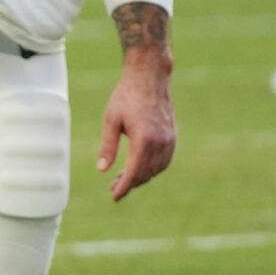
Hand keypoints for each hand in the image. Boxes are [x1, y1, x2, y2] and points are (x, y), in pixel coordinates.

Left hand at [97, 55, 175, 201]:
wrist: (149, 78)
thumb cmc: (126, 97)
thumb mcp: (111, 120)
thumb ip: (108, 146)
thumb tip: (102, 170)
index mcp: (144, 140)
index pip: (134, 172)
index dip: (124, 187)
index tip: (114, 196)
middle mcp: (161, 143)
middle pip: (146, 173)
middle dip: (130, 183)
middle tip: (114, 187)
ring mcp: (170, 140)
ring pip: (157, 169)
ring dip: (142, 176)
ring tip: (123, 178)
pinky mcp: (173, 136)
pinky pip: (165, 160)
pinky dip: (153, 168)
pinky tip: (139, 167)